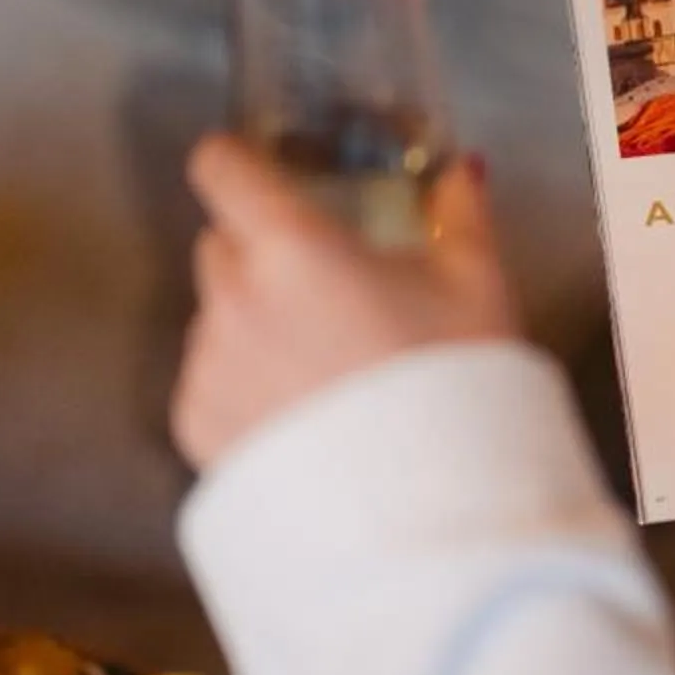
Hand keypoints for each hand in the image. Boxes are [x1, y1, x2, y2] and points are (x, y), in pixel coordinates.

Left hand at [172, 137, 519, 473]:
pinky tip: (306, 414)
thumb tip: (464, 172)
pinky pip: (210, 382)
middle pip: (221, 244)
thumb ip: (460, 213)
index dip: (238, 162)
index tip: (259, 172)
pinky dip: (244, 387)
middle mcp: (234, 299)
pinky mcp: (197, 429)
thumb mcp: (477, 285)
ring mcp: (209, 367)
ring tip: (326, 369)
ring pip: (216, 317)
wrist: (433, 512)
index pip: (222, 167)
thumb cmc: (459, 387)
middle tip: (328, 289)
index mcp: (294, 247)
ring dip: (254, 324)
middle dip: (262, 254)